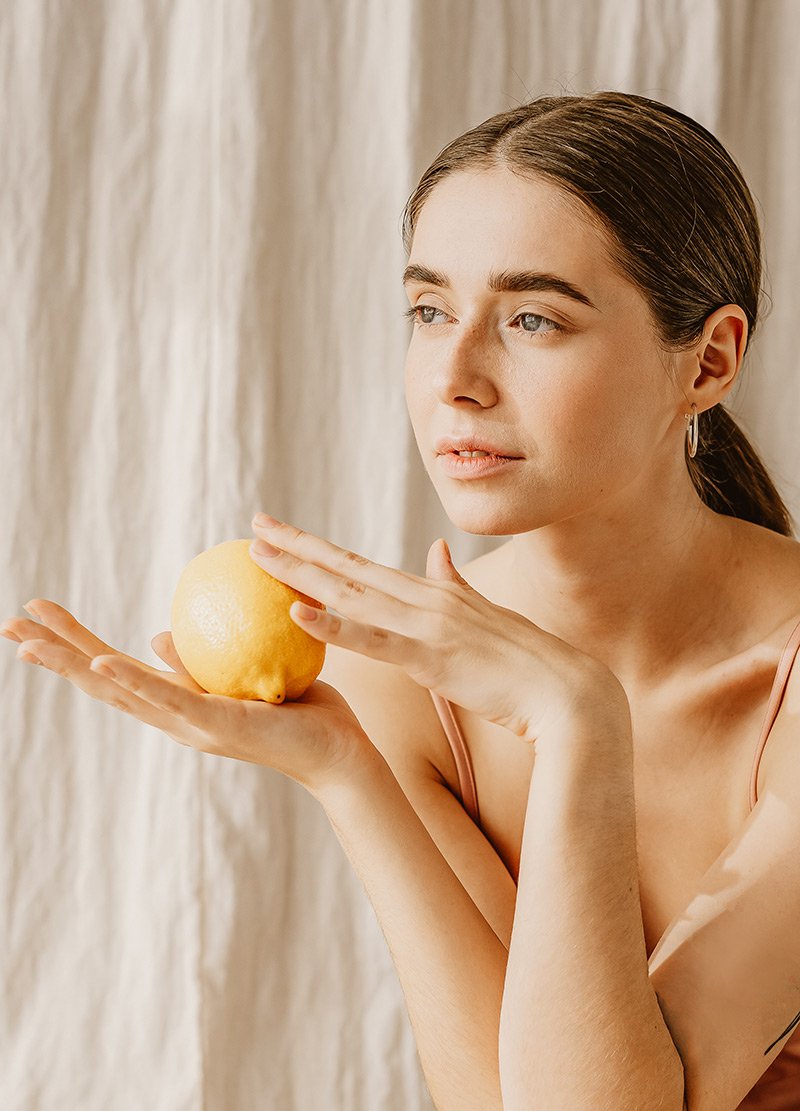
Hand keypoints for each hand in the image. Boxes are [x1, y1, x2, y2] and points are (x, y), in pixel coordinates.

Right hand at [1, 601, 376, 795]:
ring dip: (73, 664)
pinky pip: (170, 699)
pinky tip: (99, 664)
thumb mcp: (240, 674)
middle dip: (54, 655)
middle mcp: (174, 719)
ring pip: (120, 692)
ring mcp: (191, 726)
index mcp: (178, 705)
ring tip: (30, 640)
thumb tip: (158, 635)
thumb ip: (197, 661)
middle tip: (9, 622)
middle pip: (100, 683)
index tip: (40, 618)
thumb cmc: (297, 710)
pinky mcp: (218, 726)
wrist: (338, 751)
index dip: (73, 647)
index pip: (114, 671)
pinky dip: (132, 682)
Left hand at [250, 515, 623, 741]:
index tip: (281, 531)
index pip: (362, 566)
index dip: (319, 548)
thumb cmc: (526, 662)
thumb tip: (435, 550)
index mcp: (431, 593)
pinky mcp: (433, 657)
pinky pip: (375, 640)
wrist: (568, 692)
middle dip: (296, 547)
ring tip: (257, 556)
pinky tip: (297, 613)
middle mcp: (423, 598)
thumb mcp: (482, 613)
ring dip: (300, 574)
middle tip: (252, 526)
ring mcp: (427, 625)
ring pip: (351, 595)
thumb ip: (454, 583)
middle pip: (347, 570)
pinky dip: (334, 626)